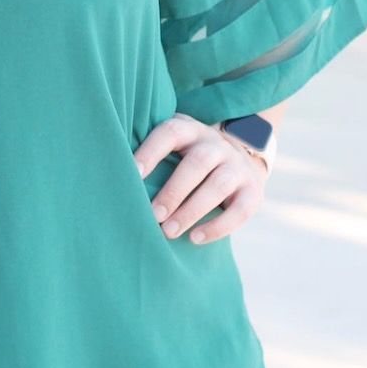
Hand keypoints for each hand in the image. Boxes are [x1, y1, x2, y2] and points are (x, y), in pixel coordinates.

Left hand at [132, 112, 268, 245]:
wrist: (241, 159)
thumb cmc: (190, 157)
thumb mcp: (175, 146)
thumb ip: (153, 153)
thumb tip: (113, 173)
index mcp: (191, 129)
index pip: (171, 132)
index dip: (151, 151)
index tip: (132, 173)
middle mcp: (216, 144)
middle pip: (198, 162)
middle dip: (174, 190)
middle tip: (153, 215)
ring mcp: (237, 167)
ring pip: (218, 185)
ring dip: (192, 210)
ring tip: (169, 232)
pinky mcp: (253, 192)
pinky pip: (239, 211)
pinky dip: (218, 226)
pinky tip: (196, 238)